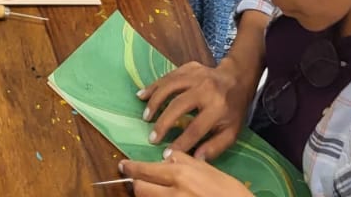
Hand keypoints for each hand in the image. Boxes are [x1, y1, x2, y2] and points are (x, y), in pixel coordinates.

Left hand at [122, 152, 247, 195]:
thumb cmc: (228, 190)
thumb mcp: (207, 168)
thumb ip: (184, 160)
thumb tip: (167, 157)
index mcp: (180, 174)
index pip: (146, 170)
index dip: (131, 168)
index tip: (122, 166)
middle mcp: (173, 193)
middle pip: (140, 190)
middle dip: (135, 185)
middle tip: (134, 181)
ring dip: (146, 195)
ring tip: (150, 189)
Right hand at [138, 57, 255, 161]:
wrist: (237, 79)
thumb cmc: (232, 110)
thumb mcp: (231, 132)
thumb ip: (214, 147)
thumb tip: (195, 160)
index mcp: (218, 108)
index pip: (196, 128)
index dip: (180, 143)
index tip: (165, 155)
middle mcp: (206, 89)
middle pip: (179, 105)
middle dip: (163, 123)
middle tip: (151, 138)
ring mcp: (196, 75)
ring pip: (170, 86)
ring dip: (155, 102)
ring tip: (145, 117)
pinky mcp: (189, 67)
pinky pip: (168, 75)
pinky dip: (154, 85)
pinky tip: (142, 95)